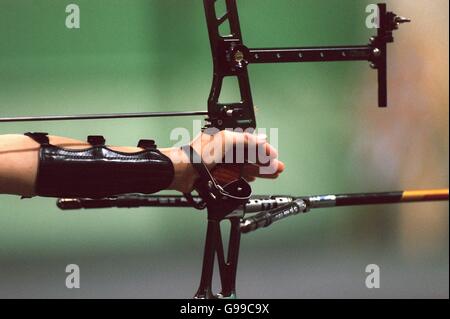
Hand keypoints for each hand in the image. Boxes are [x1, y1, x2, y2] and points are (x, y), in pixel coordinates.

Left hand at [162, 130, 284, 192]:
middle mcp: (225, 150)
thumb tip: (261, 138)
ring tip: (272, 175)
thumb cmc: (198, 153)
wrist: (182, 170)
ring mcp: (222, 163)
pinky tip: (252, 179)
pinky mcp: (218, 175)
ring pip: (244, 167)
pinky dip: (245, 177)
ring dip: (258, 170)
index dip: (264, 149)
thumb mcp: (225, 140)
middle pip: (250, 156)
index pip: (251, 142)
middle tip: (278, 168)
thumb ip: (245, 139)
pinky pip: (235, 176)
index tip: (274, 156)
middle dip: (265, 162)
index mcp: (227, 138)